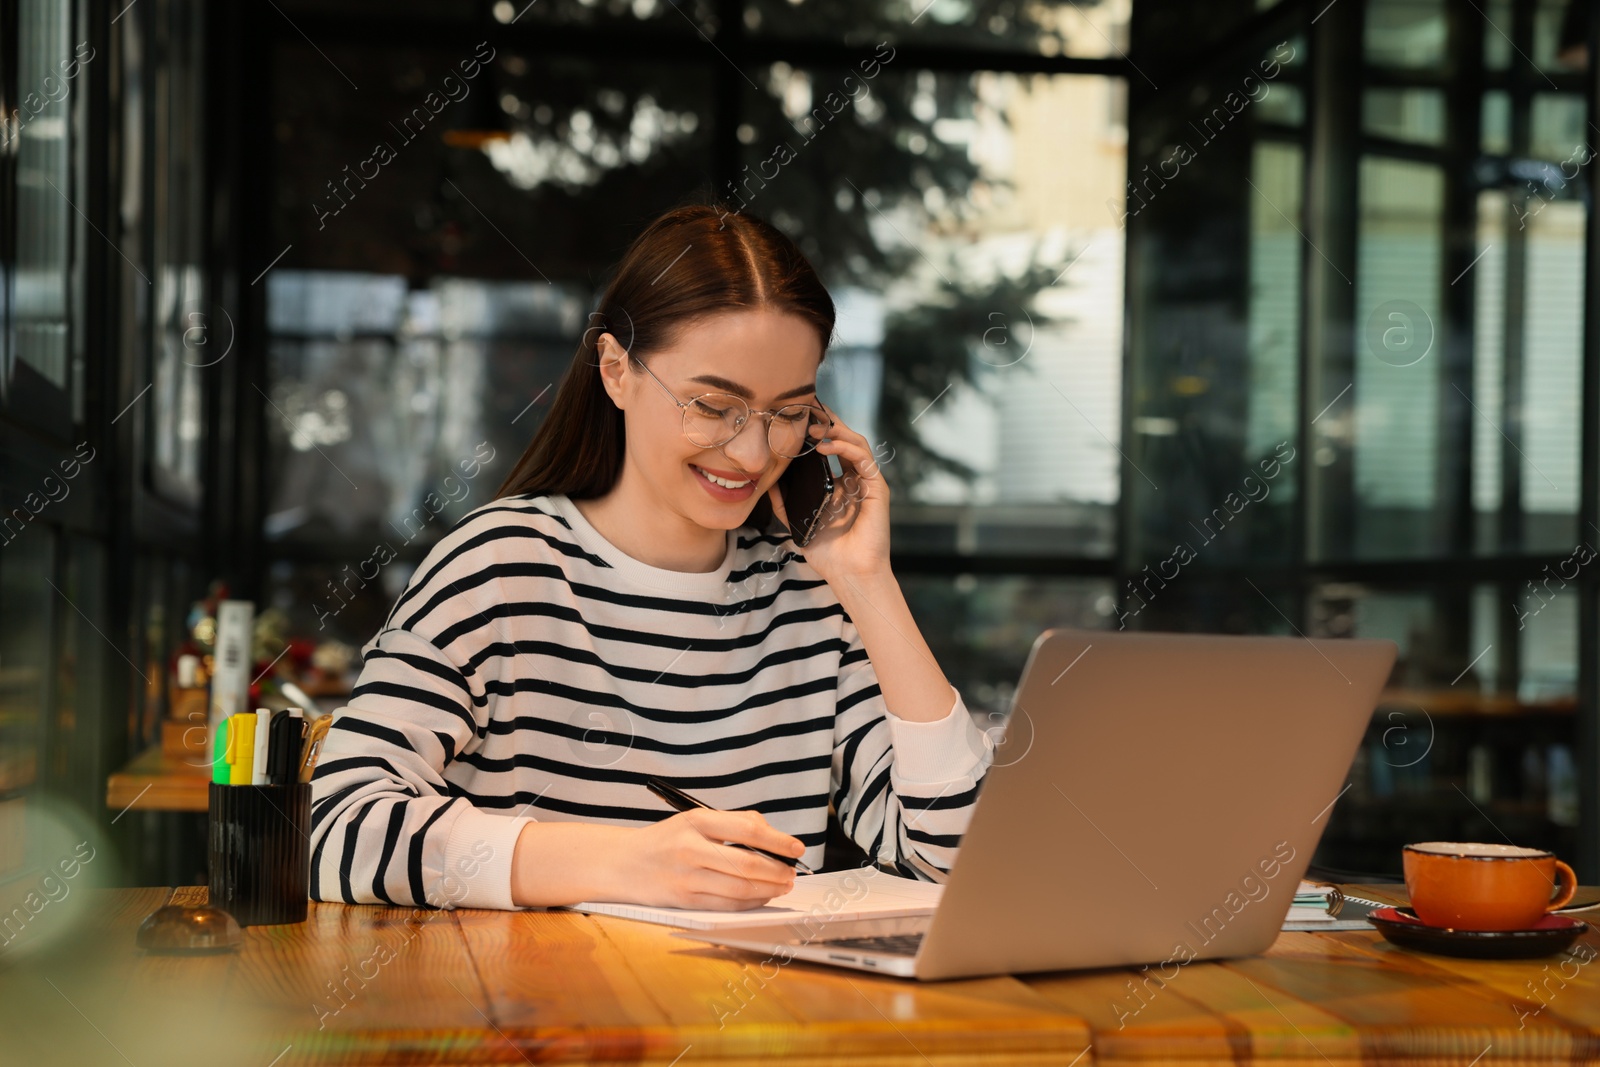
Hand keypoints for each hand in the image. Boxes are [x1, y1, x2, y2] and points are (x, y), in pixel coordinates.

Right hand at [615, 808, 803, 909]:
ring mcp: (687, 877)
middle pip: (747, 864)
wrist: (624, 864)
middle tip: (792, 873)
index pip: (748, 830)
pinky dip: (750, 902)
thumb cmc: (667, 841)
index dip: (778, 841)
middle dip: (778, 871)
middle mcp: (690, 848)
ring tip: (782, 885)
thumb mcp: (694, 820)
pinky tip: (761, 897)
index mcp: (696, 821)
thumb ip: (732, 823)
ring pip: (740, 888)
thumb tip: (771, 835)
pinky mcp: (685, 900)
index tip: (797, 848)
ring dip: (768, 889)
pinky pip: (727, 905)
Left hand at [767, 404, 891, 582]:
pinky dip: (845, 448)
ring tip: (814, 426)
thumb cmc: (828, 553)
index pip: (832, 448)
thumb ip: (784, 503)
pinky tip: (825, 446)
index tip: (800, 416)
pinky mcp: (877, 489)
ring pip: (856, 443)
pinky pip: (863, 459)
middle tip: (808, 408)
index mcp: (840, 484)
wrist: (849, 574)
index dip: (819, 430)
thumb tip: (766, 483)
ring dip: (836, 430)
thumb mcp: (798, 522)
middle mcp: (856, 479)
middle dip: (828, 421)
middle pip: (845, 439)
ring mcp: (868, 483)